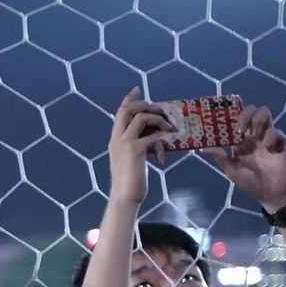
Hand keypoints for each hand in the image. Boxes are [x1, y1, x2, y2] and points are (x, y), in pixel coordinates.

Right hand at [108, 87, 173, 205]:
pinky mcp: (135, 150)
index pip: (119, 113)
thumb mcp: (132, 160)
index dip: (128, 100)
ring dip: (159, 120)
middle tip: (161, 109)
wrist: (125, 197)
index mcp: (115, 141)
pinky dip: (162, 138)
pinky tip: (166, 149)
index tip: (136, 89)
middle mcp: (117, 139)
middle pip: (128, 109)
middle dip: (146, 105)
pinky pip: (153, 135)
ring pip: (141, 118)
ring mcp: (124, 143)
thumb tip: (155, 138)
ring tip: (170, 128)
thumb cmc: (131, 182)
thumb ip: (139, 146)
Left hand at [205, 105, 285, 210]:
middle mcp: (253, 136)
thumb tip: (201, 147)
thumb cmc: (251, 183)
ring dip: (258, 120)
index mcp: (240, 141)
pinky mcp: (282, 142)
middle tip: (239, 129)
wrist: (272, 194)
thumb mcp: (231, 170)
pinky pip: (276, 131)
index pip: (235, 121)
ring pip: (265, 114)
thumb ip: (219, 157)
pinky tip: (268, 149)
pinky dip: (270, 137)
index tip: (222, 118)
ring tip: (253, 134)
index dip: (229, 116)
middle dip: (245, 114)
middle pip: (251, 111)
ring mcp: (268, 138)